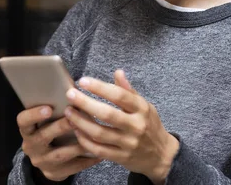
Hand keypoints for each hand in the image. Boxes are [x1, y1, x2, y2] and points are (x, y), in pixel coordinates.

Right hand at [17, 106, 101, 181]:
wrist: (46, 159)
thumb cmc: (50, 129)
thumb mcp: (46, 120)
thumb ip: (54, 107)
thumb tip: (72, 88)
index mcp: (27, 130)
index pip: (23, 121)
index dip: (34, 114)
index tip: (48, 108)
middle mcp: (31, 146)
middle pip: (43, 137)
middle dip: (59, 127)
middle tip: (74, 118)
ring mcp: (42, 161)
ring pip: (60, 154)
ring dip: (77, 144)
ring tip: (91, 135)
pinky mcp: (54, 173)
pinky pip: (72, 168)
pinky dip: (86, 160)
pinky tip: (99, 154)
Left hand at [64, 70, 178, 183]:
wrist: (162, 156)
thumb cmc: (150, 125)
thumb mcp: (145, 106)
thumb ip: (129, 91)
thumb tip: (118, 72)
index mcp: (141, 109)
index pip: (119, 96)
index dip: (100, 87)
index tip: (83, 81)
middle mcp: (136, 126)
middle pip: (107, 114)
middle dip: (85, 103)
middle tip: (70, 94)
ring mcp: (128, 143)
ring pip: (100, 133)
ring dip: (81, 122)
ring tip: (69, 112)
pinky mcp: (121, 158)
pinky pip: (99, 150)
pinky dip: (85, 140)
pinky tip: (76, 130)